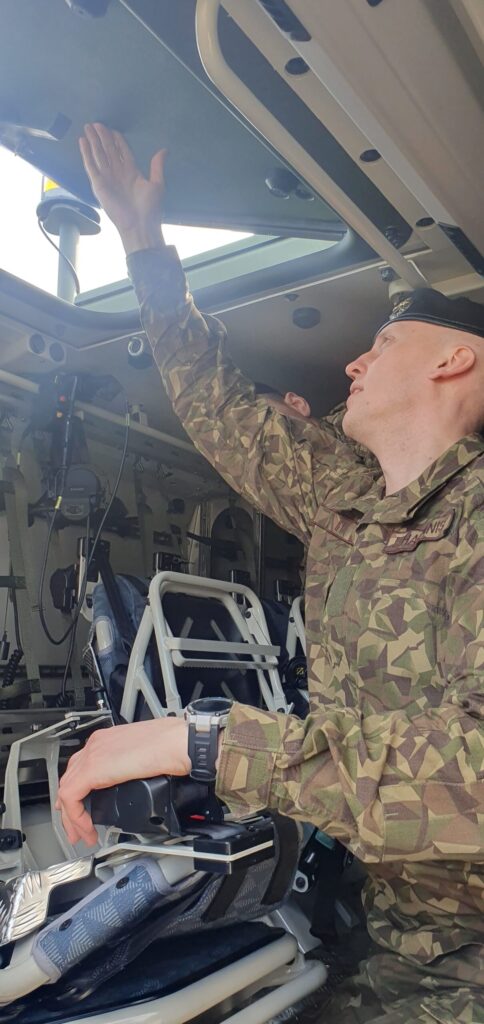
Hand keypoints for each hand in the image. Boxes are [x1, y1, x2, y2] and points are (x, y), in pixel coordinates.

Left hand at [56, 718, 189, 846]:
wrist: (178, 743)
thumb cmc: (173, 745)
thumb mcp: (143, 756)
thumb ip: (129, 767)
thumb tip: (131, 783)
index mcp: (107, 740)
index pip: (80, 767)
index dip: (77, 791)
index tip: (82, 809)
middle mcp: (96, 745)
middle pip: (69, 778)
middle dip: (70, 808)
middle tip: (77, 827)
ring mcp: (93, 755)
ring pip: (66, 789)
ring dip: (72, 817)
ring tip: (82, 834)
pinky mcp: (93, 769)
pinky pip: (71, 797)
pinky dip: (76, 817)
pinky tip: (87, 828)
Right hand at [79, 123, 165, 252]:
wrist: (139, 225)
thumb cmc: (150, 208)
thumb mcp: (157, 184)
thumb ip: (157, 166)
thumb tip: (164, 150)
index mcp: (131, 171)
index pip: (122, 151)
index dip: (117, 140)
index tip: (113, 130)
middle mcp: (118, 172)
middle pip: (108, 149)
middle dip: (102, 136)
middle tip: (96, 123)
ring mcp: (107, 177)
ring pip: (98, 154)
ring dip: (93, 141)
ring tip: (88, 127)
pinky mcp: (98, 184)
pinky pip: (90, 165)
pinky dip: (86, 153)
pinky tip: (82, 142)